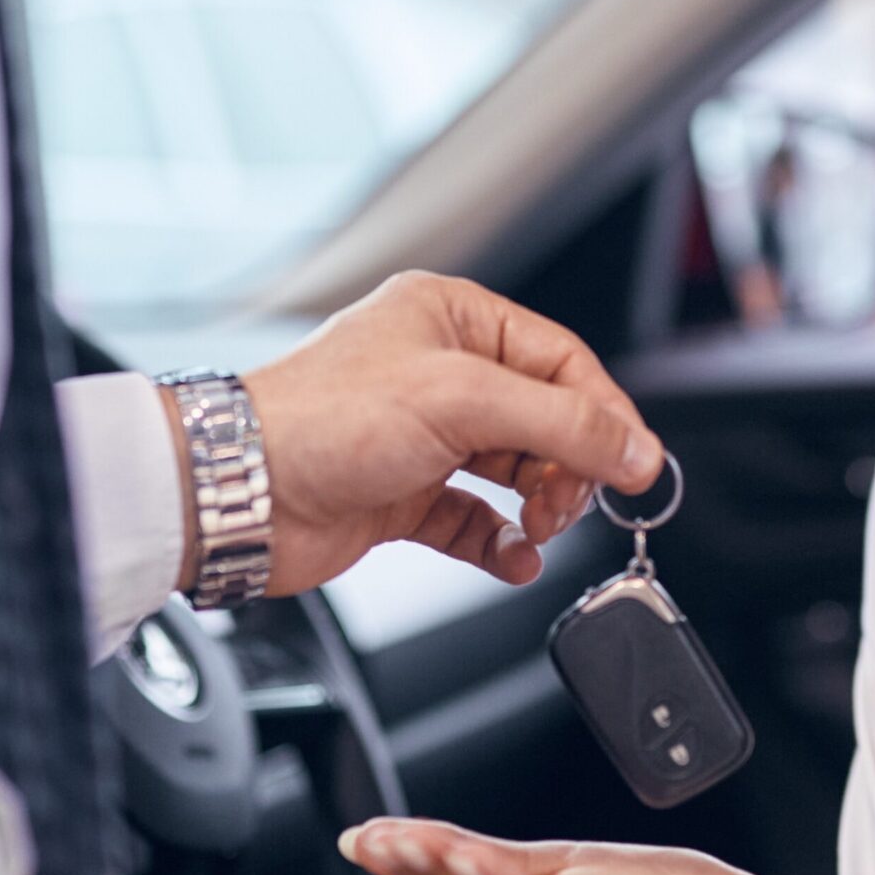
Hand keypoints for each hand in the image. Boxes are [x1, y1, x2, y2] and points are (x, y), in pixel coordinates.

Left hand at [226, 272, 660, 597]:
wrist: (235, 494)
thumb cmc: (320, 421)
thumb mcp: (462, 402)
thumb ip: (562, 425)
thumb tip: (637, 448)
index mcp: (452, 318)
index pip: (561, 361)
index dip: (605, 414)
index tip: (638, 465)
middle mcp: (437, 371)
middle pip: (544, 418)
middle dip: (570, 466)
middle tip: (575, 502)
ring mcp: (420, 436)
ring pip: (515, 471)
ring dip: (540, 505)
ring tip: (541, 526)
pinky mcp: (401, 495)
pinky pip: (476, 519)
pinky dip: (502, 542)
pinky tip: (514, 557)